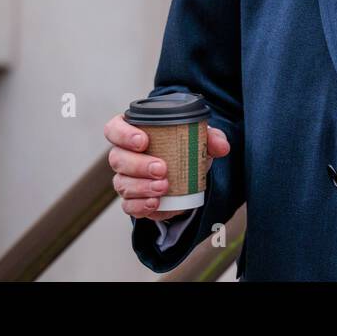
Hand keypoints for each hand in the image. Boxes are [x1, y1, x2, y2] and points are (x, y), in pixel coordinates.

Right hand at [104, 113, 229, 220]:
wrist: (188, 176)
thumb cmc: (186, 148)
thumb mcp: (200, 139)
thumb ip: (212, 138)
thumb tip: (222, 146)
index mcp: (132, 131)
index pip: (114, 129)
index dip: (123, 134)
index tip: (143, 141)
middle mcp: (123, 155)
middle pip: (117, 158)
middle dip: (138, 165)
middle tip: (162, 168)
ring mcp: (125, 179)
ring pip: (121, 183)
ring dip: (141, 186)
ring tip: (163, 187)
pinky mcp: (132, 200)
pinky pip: (128, 205)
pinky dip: (140, 206)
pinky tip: (155, 203)